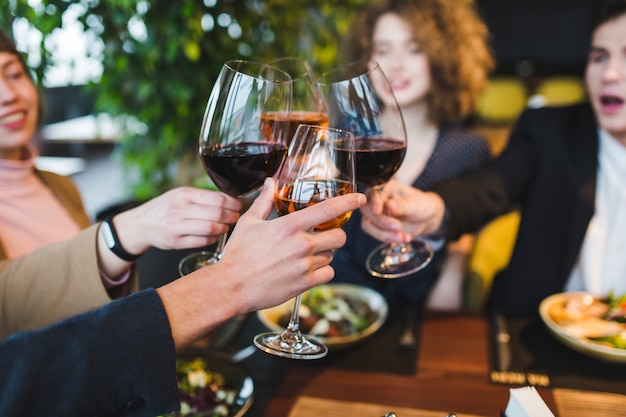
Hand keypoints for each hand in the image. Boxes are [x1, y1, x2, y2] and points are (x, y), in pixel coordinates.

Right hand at [114, 187, 242, 254]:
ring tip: (226, 226)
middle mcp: (180, 209)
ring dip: (223, 228)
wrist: (141, 224)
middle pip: (217, 213)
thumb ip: (202, 197)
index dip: (233, 203)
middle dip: (231, 216)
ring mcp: (177, 227)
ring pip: (211, 228)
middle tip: (236, 217)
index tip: (238, 205)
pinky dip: (213, 239)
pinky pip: (202, 241)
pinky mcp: (175, 242)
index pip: (217, 198)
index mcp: (184, 194)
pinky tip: (215, 235)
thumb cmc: (166, 207)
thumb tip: (230, 200)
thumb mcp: (180, 194)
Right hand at [158, 178, 366, 348]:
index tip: (360, 199)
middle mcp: (302, 244)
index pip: (328, 209)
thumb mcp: (249, 222)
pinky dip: (322, 271)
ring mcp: (305, 265)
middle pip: (339, 236)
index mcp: (290, 225)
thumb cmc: (238, 254)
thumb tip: (270, 182)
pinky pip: (328, 273)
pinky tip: (307, 270)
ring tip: (304, 255)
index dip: (349, 202)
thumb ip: (264, 200)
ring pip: (332, 255)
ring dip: (324, 254)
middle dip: (335, 235)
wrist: (231, 286)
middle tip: (322, 237)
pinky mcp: (305, 284)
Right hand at [360, 179, 445, 242]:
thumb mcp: (415, 203)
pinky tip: (404, 238)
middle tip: (398, 227)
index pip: (374, 193)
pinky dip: (388, 238)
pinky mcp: (377, 227)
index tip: (377, 211)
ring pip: (368, 225)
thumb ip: (402, 204)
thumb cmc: (420, 205)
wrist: (425, 218)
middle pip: (367, 210)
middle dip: (381, 221)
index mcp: (385, 187)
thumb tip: (389, 206)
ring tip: (402, 237)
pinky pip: (375, 234)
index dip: (374, 202)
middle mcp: (377, 199)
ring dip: (384, 234)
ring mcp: (375, 214)